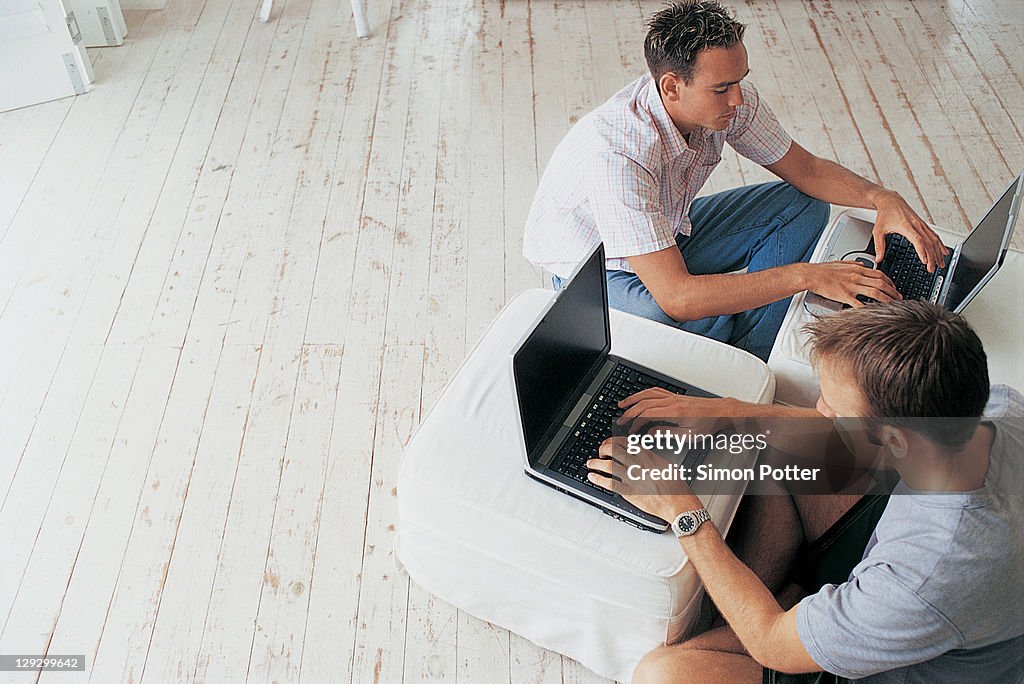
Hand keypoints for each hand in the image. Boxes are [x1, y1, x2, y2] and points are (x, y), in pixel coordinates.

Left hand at [586, 436, 702, 521]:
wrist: (678, 504)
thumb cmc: (676, 487)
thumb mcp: (667, 465)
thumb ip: (653, 458)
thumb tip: (644, 454)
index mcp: (647, 456)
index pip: (625, 442)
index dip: (613, 441)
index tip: (609, 443)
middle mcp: (638, 464)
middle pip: (614, 450)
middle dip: (603, 449)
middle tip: (600, 452)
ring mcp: (632, 478)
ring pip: (608, 465)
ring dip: (596, 463)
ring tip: (590, 463)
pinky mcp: (628, 492)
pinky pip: (609, 483)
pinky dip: (598, 479)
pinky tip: (592, 477)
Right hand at [616, 389, 737, 433]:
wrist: (720, 412)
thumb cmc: (707, 424)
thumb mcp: (688, 436)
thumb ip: (667, 434)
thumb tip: (650, 433)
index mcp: (674, 412)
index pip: (647, 414)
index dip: (636, 423)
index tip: (632, 431)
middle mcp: (671, 401)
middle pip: (643, 403)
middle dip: (630, 412)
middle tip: (621, 421)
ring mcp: (672, 397)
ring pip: (647, 394)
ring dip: (633, 399)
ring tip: (622, 405)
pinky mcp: (675, 396)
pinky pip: (655, 391)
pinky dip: (643, 393)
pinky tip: (639, 397)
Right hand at [803, 261, 901, 307]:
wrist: (811, 275)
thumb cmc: (822, 270)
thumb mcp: (841, 262)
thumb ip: (854, 263)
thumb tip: (863, 264)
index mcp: (857, 268)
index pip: (879, 274)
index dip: (890, 281)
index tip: (894, 287)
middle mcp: (857, 276)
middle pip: (881, 283)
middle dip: (893, 291)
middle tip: (899, 297)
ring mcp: (851, 286)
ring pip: (875, 292)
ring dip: (887, 299)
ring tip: (893, 304)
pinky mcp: (845, 295)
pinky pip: (860, 303)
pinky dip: (869, 308)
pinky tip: (875, 312)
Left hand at [871, 191, 948, 271]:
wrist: (891, 201)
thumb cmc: (884, 214)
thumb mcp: (877, 231)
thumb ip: (878, 246)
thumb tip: (878, 259)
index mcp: (906, 226)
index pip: (917, 240)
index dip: (923, 251)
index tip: (925, 261)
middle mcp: (916, 225)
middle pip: (928, 242)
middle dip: (932, 257)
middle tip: (932, 269)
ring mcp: (921, 224)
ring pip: (934, 239)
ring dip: (938, 252)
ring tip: (941, 264)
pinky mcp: (923, 224)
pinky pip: (934, 235)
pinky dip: (940, 244)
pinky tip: (944, 252)